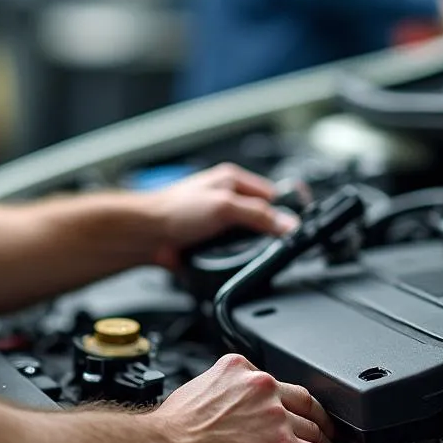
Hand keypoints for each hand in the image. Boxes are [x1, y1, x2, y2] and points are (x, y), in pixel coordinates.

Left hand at [144, 164, 297, 268]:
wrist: (143, 236)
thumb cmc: (172, 211)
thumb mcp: (224, 208)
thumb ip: (258, 215)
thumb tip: (288, 223)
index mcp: (232, 180)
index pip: (272, 194)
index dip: (287, 209)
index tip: (299, 225)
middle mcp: (225, 197)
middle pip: (261, 216)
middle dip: (268, 231)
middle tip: (277, 244)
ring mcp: (216, 221)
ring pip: (246, 237)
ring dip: (248, 247)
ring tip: (253, 254)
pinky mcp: (208, 242)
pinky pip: (230, 252)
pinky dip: (233, 259)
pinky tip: (232, 263)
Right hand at [150, 353, 343, 442]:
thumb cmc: (172, 429)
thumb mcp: (199, 388)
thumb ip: (224, 391)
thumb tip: (229, 407)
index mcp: (240, 369)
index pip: (279, 383)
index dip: (292, 401)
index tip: (297, 410)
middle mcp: (263, 387)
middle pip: (304, 404)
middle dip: (316, 419)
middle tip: (323, 430)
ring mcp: (275, 417)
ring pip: (313, 430)